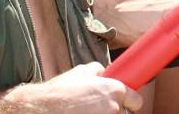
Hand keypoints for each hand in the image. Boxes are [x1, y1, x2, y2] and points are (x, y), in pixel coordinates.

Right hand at [2, 62, 142, 112]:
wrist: (42, 108)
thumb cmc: (61, 91)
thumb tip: (106, 71)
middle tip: (98, 107)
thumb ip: (99, 70)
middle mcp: (113, 107)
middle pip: (122, 113)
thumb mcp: (82, 71)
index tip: (128, 103)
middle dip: (114, 110)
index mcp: (115, 90)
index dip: (131, 102)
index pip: (137, 102)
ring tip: (86, 111)